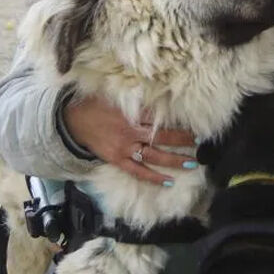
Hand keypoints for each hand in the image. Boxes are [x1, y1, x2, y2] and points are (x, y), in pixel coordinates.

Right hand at [63, 94, 197, 185]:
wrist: (74, 122)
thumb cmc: (96, 106)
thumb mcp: (114, 96)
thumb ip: (134, 97)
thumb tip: (156, 92)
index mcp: (131, 114)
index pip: (159, 118)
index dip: (177, 122)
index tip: (194, 125)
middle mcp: (131, 131)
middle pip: (161, 137)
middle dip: (182, 140)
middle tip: (199, 143)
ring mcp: (125, 148)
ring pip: (154, 155)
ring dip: (174, 159)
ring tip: (192, 162)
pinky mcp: (118, 160)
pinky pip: (138, 171)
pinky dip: (154, 177)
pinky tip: (169, 181)